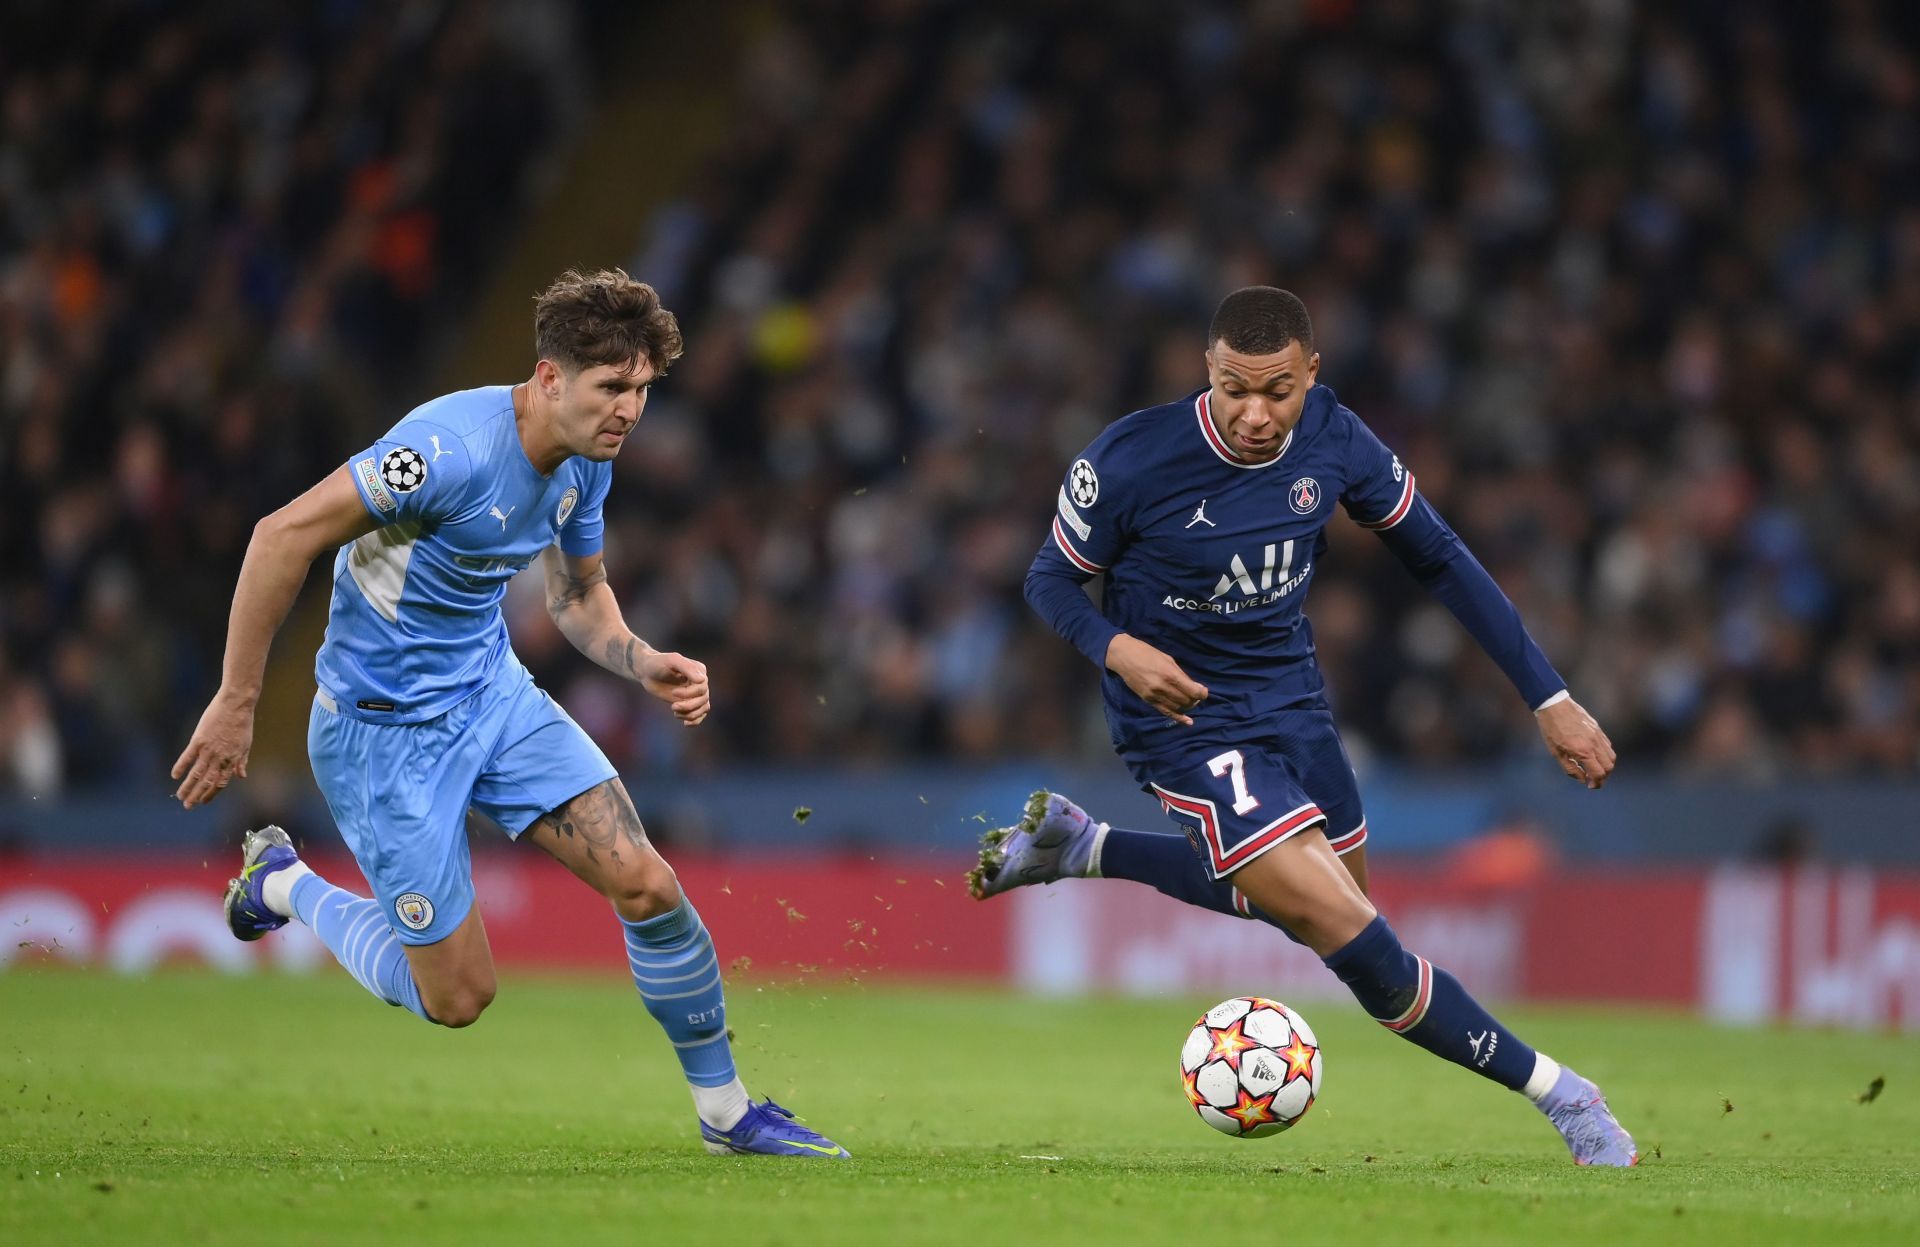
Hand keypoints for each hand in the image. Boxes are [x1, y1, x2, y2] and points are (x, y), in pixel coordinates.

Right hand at [171, 689, 256, 807]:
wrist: (236, 704)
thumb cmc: (243, 722)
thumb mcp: (246, 744)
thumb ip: (241, 761)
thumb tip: (241, 776)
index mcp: (232, 760)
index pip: (221, 783)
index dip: (212, 793)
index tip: (203, 801)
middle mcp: (220, 758)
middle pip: (206, 782)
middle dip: (196, 795)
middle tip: (188, 806)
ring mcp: (209, 750)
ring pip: (195, 773)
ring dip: (187, 786)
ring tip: (180, 796)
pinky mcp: (198, 740)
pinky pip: (187, 757)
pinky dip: (180, 767)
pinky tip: (174, 776)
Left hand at [637, 651, 709, 725]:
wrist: (647, 672)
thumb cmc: (657, 663)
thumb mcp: (672, 660)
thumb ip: (687, 667)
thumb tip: (702, 680)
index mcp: (699, 670)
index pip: (702, 687)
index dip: (689, 693)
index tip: (673, 693)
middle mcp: (700, 682)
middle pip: (703, 699)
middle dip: (689, 706)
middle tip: (673, 706)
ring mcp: (696, 693)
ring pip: (704, 708)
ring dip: (691, 714)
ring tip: (675, 713)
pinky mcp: (690, 702)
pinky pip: (700, 714)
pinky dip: (695, 721)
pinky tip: (685, 723)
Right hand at [1106, 634, 1208, 725]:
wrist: (1123, 656)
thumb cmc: (1147, 653)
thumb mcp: (1168, 659)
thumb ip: (1181, 675)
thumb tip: (1195, 686)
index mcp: (1170, 675)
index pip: (1192, 691)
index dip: (1202, 693)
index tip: (1204, 692)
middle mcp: (1163, 688)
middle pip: (1186, 701)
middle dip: (1195, 700)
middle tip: (1196, 695)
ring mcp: (1154, 696)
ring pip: (1177, 708)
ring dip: (1187, 707)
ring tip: (1189, 701)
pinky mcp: (1148, 700)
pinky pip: (1165, 712)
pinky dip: (1178, 718)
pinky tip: (1188, 721)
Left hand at [1536, 696, 1615, 788]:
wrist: (1554, 705)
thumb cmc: (1551, 729)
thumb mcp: (1556, 753)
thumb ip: (1570, 768)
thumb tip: (1582, 779)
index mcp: (1584, 752)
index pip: (1599, 773)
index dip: (1596, 783)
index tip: (1590, 786)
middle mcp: (1595, 744)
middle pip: (1609, 767)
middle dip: (1603, 777)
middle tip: (1593, 780)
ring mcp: (1598, 735)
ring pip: (1611, 756)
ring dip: (1606, 766)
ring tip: (1594, 768)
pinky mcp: (1598, 729)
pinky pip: (1608, 745)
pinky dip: (1605, 755)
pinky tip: (1594, 756)